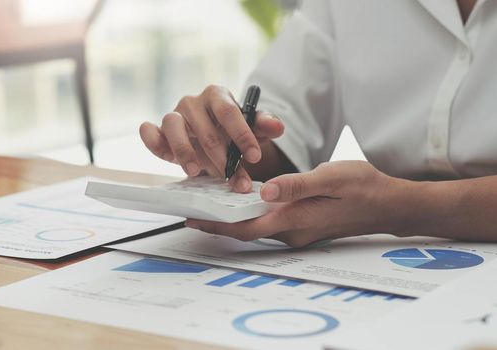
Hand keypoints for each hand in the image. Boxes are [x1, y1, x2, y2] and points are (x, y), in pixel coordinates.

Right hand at [139, 85, 285, 192]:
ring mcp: (174, 116)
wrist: (213, 138)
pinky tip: (162, 152)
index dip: (242, 135)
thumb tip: (277, 127)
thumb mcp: (252, 128)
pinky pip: (149, 131)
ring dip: (185, 151)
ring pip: (173, 126)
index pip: (229, 112)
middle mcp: (193, 102)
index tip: (254, 157)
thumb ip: (264, 126)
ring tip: (197, 172)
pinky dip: (151, 139)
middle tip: (234, 180)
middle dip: (222, 158)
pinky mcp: (159, 131)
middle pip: (205, 128)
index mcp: (217, 95)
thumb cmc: (231, 131)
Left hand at [185, 161, 411, 246]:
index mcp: (294, 220)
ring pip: (256, 225)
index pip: (245, 229)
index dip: (216, 226)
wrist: (389, 204)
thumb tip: (265, 192)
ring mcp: (297, 230)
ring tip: (210, 198)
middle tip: (193, 204)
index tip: (192, 220)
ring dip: (233, 215)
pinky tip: (242, 197)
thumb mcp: (330, 178)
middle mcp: (291, 231)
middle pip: (245, 230)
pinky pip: (269, 220)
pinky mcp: (301, 224)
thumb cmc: (363, 188)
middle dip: (217, 220)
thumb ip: (296, 186)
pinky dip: (251, 211)